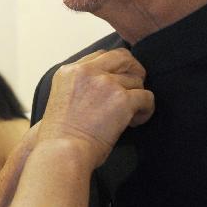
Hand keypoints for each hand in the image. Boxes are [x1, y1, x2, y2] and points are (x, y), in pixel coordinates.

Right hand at [37, 49, 153, 162]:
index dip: (113, 67)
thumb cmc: (59, 136)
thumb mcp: (60, 99)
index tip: (117, 81)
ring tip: (129, 116)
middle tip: (135, 88)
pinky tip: (135, 122)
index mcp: (69, 71)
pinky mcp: (122, 100)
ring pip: (136, 81)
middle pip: (122, 57)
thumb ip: (79, 86)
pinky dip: (146, 110)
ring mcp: (106, 84)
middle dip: (133, 70)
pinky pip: (147, 97)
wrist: (62, 151)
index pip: (100, 55)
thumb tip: (102, 87)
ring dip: (136, 97)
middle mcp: (87, 72)